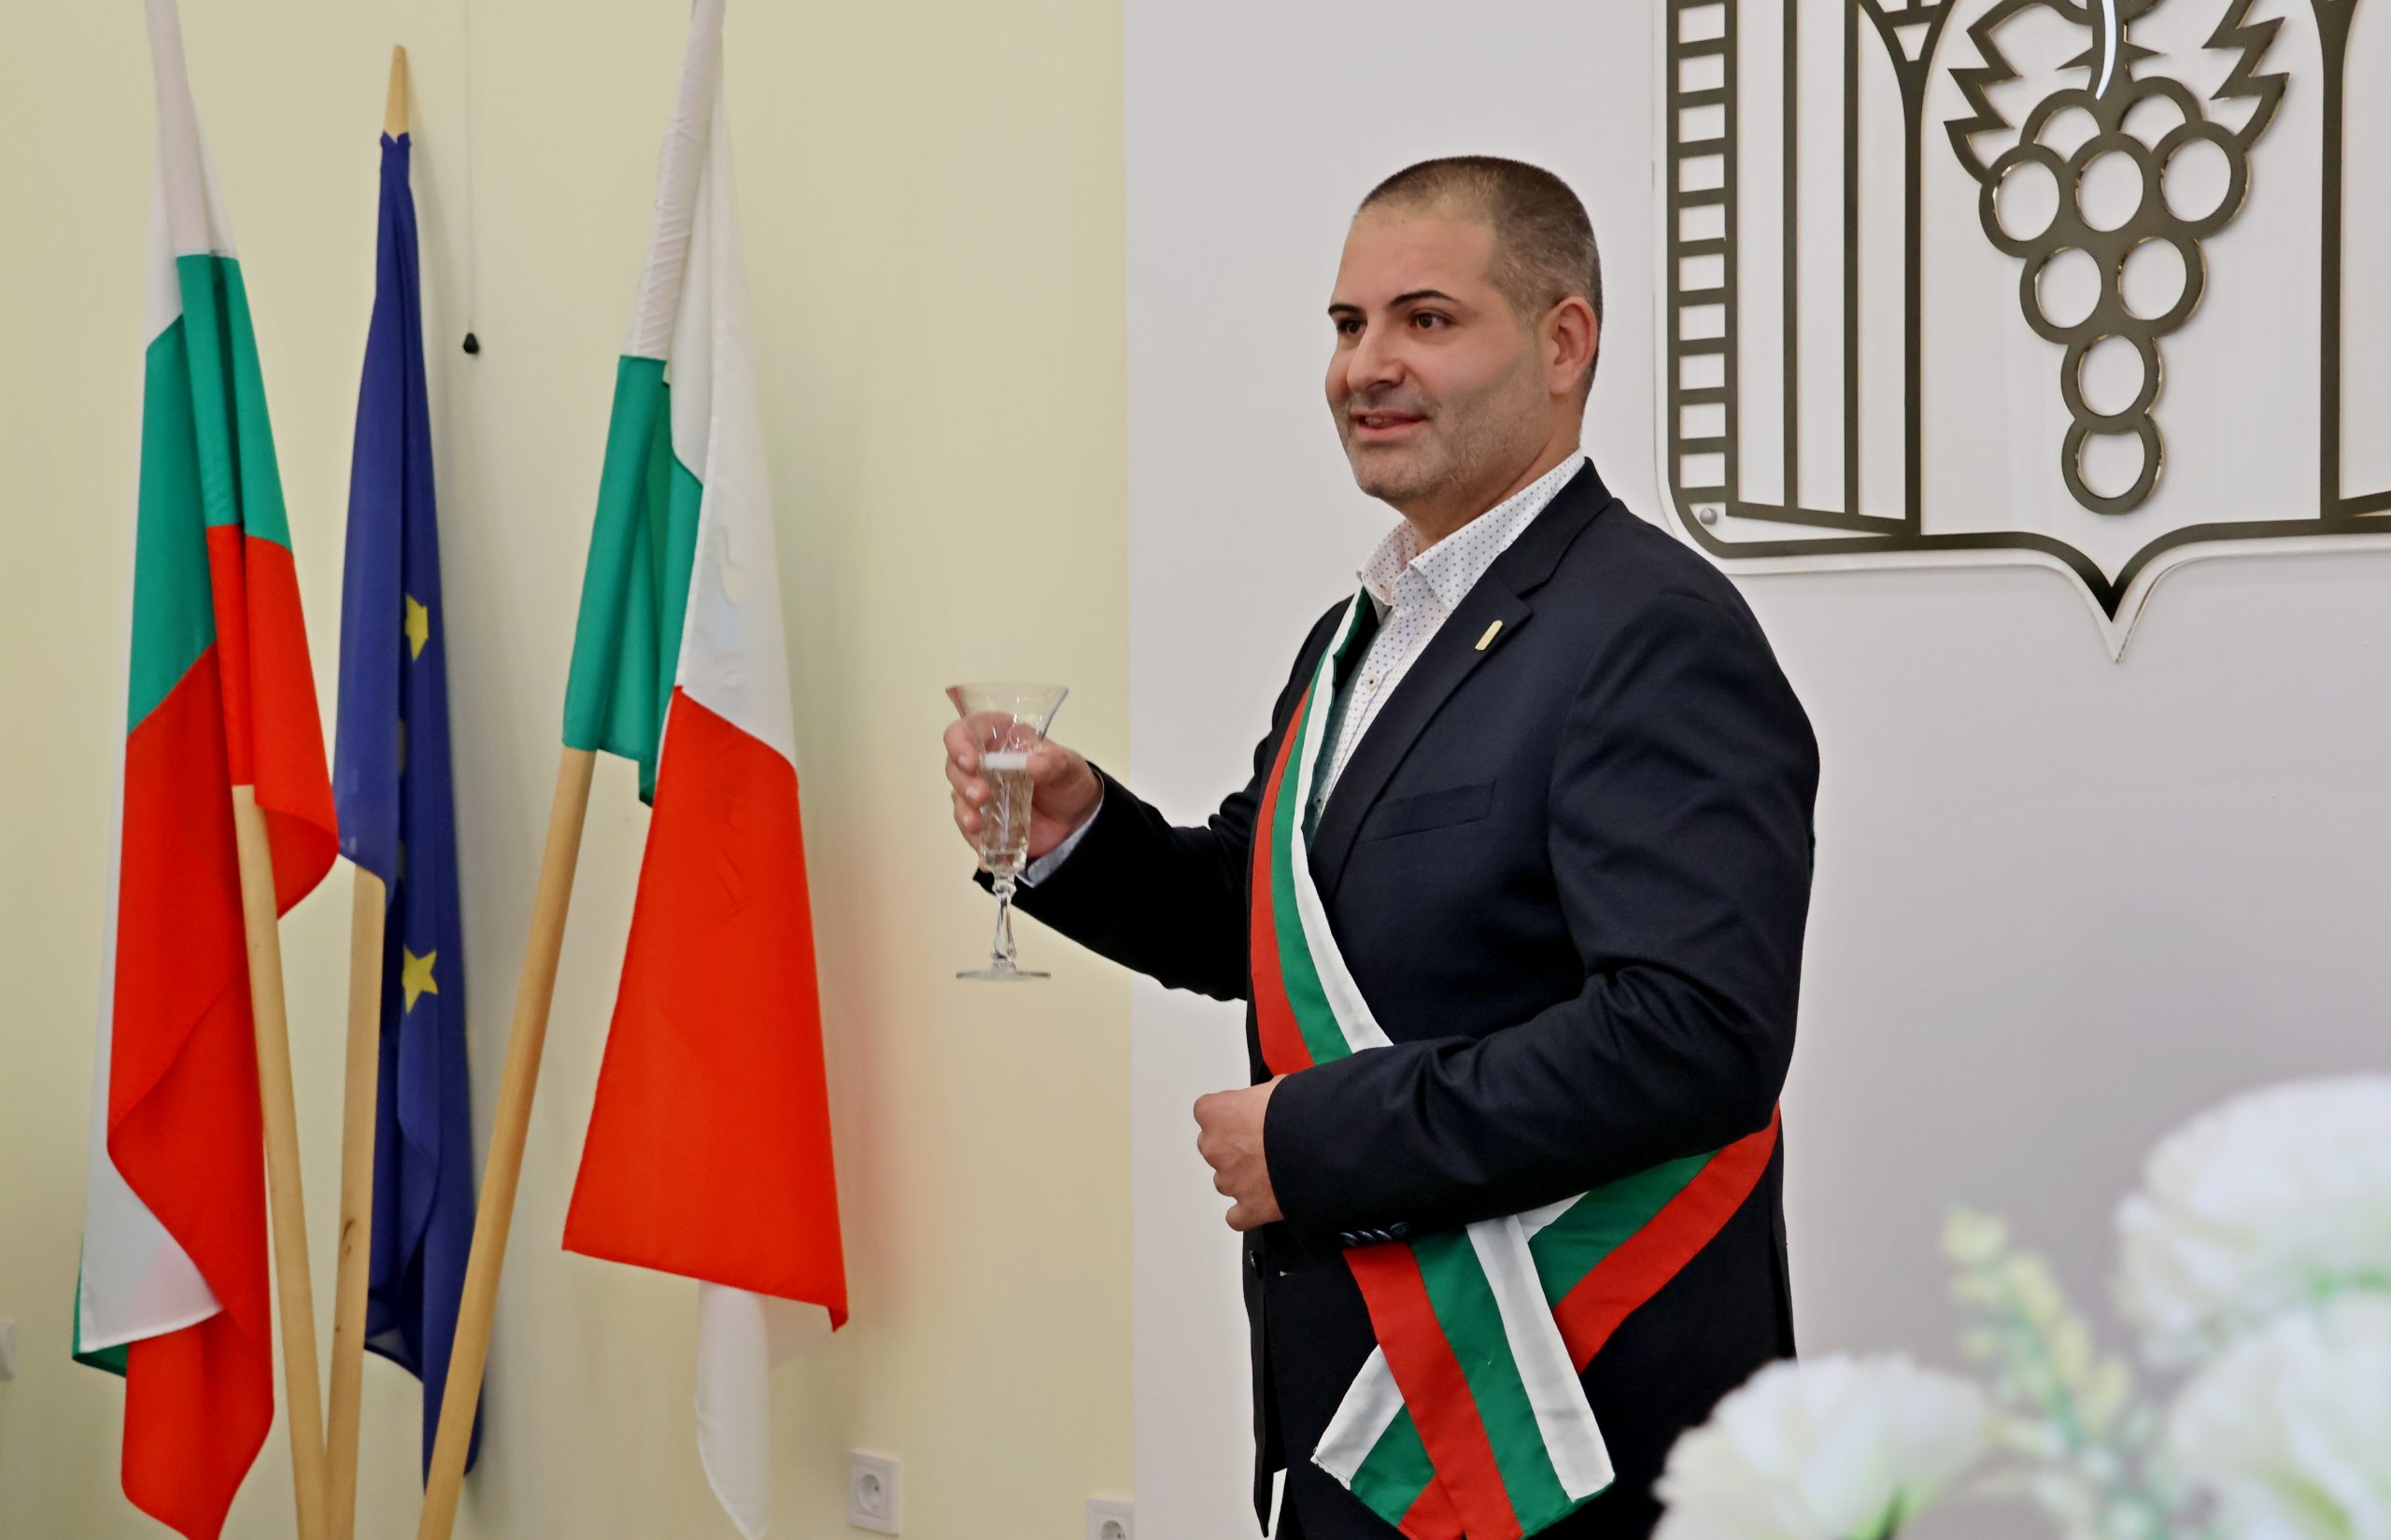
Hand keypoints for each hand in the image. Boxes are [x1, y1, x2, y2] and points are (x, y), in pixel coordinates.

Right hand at [944, 720, 1101, 860]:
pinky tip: (985, 855)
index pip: (969, 730)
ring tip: (976, 824)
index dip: (961, 742)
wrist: (1077, 819)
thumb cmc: (1068, 781)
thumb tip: (1033, 763)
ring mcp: (982, 795)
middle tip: (981, 796)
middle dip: (962, 781)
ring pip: (958, 798)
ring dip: (964, 811)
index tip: (971, 761)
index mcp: (1001, 739)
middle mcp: (984, 764)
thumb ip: (1055, 762)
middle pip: (955, 766)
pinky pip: (971, 832)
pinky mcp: (984, 823)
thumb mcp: (1069, 766)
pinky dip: (975, 842)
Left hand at [1194, 1077, 1284, 1231]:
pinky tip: (1264, 1202)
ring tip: (1273, 1169)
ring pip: (1226, 1180)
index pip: (1209, 1111)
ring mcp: (1229, 1180)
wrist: (1322, 1146)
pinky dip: (1247, 1211)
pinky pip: (1237, 1216)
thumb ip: (1260, 1099)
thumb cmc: (1299, 1112)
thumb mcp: (1278, 1087)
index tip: (1249, 1115)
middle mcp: (1214, 1147)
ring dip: (1243, 1177)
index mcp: (1216, 1113)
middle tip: (1264, 1142)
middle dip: (1234, 1146)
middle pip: (1213, 1146)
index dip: (1232, 1114)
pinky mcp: (1248, 1207)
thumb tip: (1269, 1103)